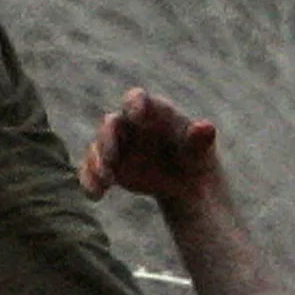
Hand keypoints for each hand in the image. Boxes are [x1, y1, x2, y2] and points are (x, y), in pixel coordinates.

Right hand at [79, 87, 224, 206]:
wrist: (185, 180)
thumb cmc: (194, 155)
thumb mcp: (200, 149)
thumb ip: (200, 138)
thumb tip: (206, 127)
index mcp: (152, 112)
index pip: (136, 98)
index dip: (134, 104)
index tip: (136, 117)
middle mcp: (129, 125)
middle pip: (110, 124)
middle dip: (107, 139)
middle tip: (111, 160)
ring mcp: (116, 144)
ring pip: (97, 147)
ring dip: (96, 164)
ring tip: (107, 183)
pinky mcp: (108, 166)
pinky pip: (91, 169)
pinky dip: (89, 181)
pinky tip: (96, 196)